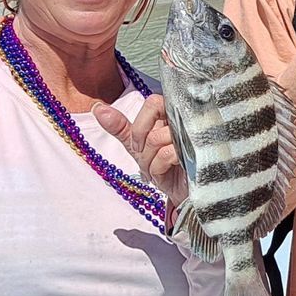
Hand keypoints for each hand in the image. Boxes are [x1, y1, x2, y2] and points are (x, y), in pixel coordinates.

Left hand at [93, 94, 188, 210]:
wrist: (180, 192)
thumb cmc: (163, 165)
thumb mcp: (137, 146)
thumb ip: (120, 127)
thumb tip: (97, 108)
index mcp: (171, 114)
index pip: (153, 102)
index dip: (141, 124)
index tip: (137, 144)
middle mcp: (184, 121)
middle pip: (153, 124)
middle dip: (143, 149)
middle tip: (147, 160)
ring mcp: (192, 136)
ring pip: (156, 139)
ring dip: (149, 162)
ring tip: (156, 171)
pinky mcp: (197, 154)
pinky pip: (167, 154)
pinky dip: (158, 169)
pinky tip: (164, 175)